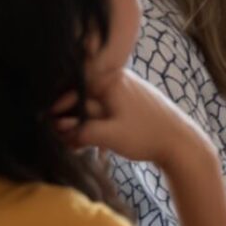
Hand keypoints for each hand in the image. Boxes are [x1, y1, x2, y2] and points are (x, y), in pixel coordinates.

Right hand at [59, 71, 214, 173]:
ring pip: (94, 107)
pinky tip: (85, 144)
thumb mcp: (109, 135)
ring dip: (81, 124)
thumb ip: (81, 131)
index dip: (58, 105)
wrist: (182, 144)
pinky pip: (106, 112)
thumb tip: (57, 130)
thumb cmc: (146, 135)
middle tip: (55, 136)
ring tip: (70, 144)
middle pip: (84, 97)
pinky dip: (95, 125)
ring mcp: (126, 93)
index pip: (75, 87)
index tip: (44, 120)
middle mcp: (118, 81)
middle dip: (68, 117)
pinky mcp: (131, 106)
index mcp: (112, 81)